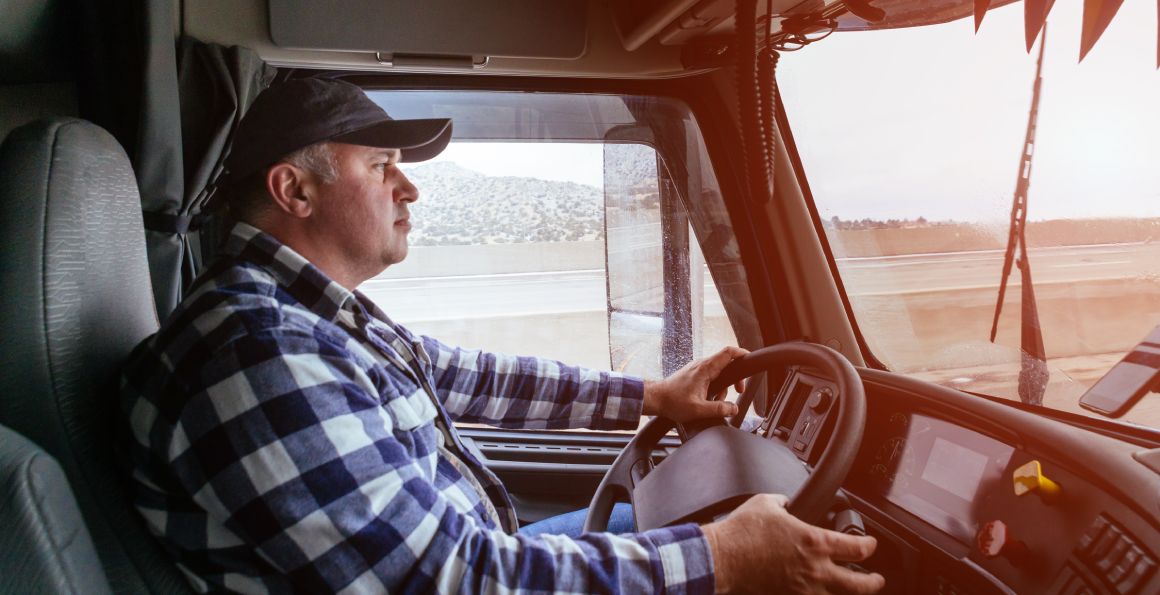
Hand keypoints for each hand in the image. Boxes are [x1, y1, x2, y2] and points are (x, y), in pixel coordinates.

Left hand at [642, 346, 747, 422]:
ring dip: (723, 385)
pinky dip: (714, 386)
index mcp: (705, 368)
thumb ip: (719, 409)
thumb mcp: (699, 410)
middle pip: (727, 362)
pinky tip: (708, 399)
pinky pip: (710, 376)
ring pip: (719, 371)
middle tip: (738, 391)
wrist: (655, 399)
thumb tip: (733, 408)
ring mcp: (697, 369)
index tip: (750, 360)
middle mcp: (702, 365)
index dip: (742, 353)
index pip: (728, 352)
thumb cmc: (673, 402)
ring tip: (717, 400)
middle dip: (735, 377)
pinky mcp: (693, 374)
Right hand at [702, 494, 885, 593]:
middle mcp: (815, 570)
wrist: (722, 558)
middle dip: (873, 582)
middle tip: (877, 579)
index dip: (869, 546)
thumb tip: (787, 503)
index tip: (870, 544)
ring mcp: (802, 589)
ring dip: (847, 592)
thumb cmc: (742, 532)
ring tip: (851, 589)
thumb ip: (784, 502)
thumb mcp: (767, 503)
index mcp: (814, 542)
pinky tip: (819, 592)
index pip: (857, 548)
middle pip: (859, 584)